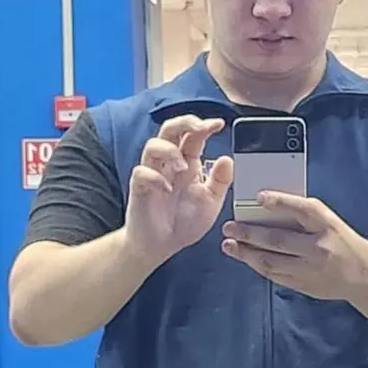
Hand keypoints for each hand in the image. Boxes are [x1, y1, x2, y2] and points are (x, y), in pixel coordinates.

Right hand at [124, 115, 232, 264]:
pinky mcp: (139, 188)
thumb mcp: (211, 202)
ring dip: (169, 151)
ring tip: (183, 168)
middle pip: (169, 129)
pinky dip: (155, 177)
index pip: (192, 135)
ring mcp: (152, 174)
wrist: (162, 245)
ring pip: (152, 145)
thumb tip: (228, 159)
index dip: (204, 126)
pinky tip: (167, 189)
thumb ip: (220, 181)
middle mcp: (168, 164)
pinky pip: (141, 172)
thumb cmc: (184, 221)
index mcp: (186, 163)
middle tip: (200, 127)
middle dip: (184, 122)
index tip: (219, 124)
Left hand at [221, 192, 366, 299]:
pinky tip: (245, 257)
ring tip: (229, 245)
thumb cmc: (339, 240)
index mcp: (326, 224)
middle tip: (229, 227)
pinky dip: (257, 265)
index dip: (278, 202)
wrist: (362, 273)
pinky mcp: (303, 284)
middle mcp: (318, 246)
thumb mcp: (328, 221)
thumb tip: (266, 207)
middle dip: (249, 233)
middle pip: (277, 239)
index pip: (300, 209)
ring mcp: (310, 268)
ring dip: (246, 253)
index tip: (258, 197)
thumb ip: (303, 215)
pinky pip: (274, 274)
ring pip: (271, 261)